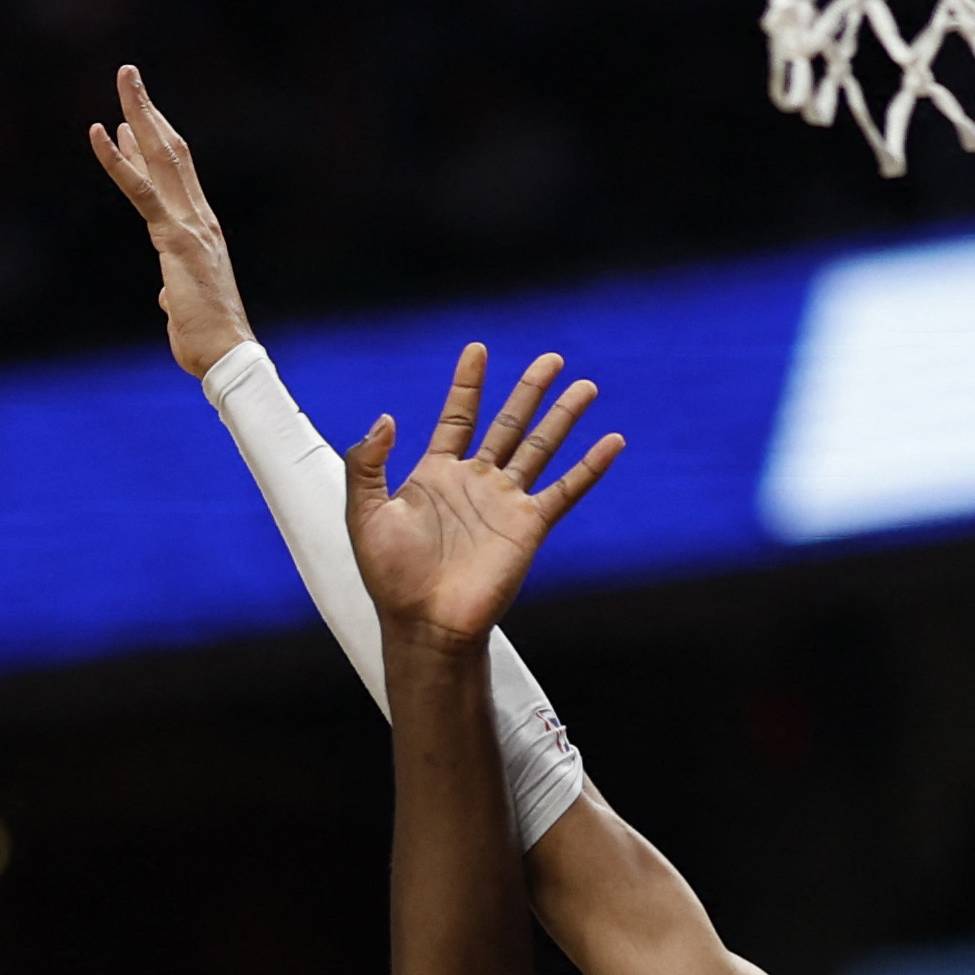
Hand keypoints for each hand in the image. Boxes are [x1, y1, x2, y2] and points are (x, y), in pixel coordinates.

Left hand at [88, 65, 252, 378]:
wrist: (225, 355)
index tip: (133, 121)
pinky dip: (119, 161)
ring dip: (140, 112)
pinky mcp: (175, 238)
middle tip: (128, 76)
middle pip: (171, 151)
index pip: (175, 177)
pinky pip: (142, 191)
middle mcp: (199, 218)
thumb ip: (175, 292)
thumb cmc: (206, 339)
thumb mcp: (183, 309)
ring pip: (161, 156)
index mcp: (200, 231)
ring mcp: (189, 224)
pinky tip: (101, 132)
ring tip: (124, 78)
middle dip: (148, 110)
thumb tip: (168, 297)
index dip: (154, 144)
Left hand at [343, 346, 622, 648]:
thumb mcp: (363, 514)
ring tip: (584, 386)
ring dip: (563, 417)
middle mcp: (475, 483)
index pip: (457, 418)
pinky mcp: (529, 526)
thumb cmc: (391, 578)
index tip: (478, 350)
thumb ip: (367, 463)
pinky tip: (611, 441)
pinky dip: (590, 467)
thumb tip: (385, 417)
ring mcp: (505, 503)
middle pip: (508, 424)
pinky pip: (565, 490)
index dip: (467, 385)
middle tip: (551, 359)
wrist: (425, 624)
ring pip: (540, 448)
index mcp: (436, 475)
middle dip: (529, 391)